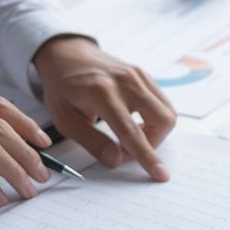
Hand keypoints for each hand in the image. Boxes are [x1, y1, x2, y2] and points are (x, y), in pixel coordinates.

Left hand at [32, 35, 176, 180]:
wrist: (68, 54)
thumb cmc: (63, 88)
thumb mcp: (65, 120)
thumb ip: (91, 142)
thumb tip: (116, 160)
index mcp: (102, 92)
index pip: (131, 131)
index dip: (146, 156)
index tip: (160, 174)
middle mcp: (126, 81)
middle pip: (162, 120)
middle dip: (152, 143)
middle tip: (128, 149)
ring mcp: (139, 75)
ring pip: (167, 112)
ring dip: (155, 132)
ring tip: (130, 135)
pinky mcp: (145, 76)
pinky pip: (162, 103)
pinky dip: (154, 119)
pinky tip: (133, 121)